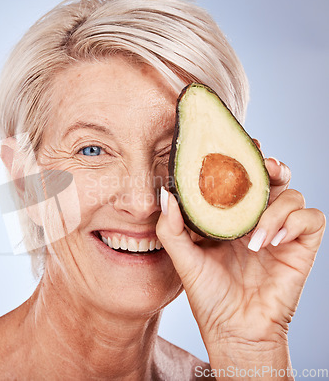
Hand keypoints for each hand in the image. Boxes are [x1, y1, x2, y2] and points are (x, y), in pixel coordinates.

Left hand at [156, 155, 324, 377]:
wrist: (234, 330)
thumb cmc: (209, 296)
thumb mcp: (184, 259)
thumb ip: (172, 228)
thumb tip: (167, 193)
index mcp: (230, 217)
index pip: (240, 179)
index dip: (240, 161)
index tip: (233, 148)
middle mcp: (256, 219)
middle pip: (272, 177)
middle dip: (268, 166)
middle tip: (260, 166)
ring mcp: (280, 232)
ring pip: (292, 194)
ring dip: (274, 207)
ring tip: (254, 234)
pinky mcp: (300, 246)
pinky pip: (311, 218)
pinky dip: (293, 221)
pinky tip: (271, 240)